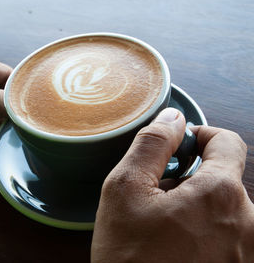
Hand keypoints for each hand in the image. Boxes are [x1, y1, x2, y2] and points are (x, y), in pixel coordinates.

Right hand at [91, 108, 253, 261]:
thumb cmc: (128, 259)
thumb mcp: (125, 190)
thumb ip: (152, 144)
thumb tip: (173, 117)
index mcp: (221, 195)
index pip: (227, 142)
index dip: (201, 136)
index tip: (183, 143)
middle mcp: (248, 223)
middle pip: (224, 178)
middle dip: (192, 178)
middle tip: (157, 198)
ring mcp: (247, 250)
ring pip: (224, 208)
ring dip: (196, 206)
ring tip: (164, 228)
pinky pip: (228, 233)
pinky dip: (204, 229)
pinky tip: (177, 246)